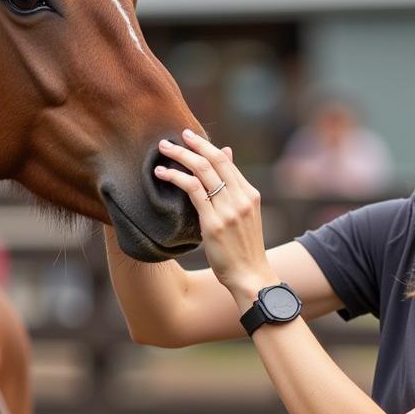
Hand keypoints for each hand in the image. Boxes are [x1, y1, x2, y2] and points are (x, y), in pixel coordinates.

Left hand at [155, 130, 277, 303]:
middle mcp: (241, 198)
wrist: (251, 276)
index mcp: (250, 194)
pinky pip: (192, 190)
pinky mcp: (214, 222)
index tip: (190, 138)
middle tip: (173, 137)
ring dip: (180, 156)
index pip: (226, 162)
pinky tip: (162, 174)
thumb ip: (234, 187)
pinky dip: (175, 178)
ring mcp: (229, 209)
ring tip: (163, 150)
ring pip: (202, 171)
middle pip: (214, 160)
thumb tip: (226, 153)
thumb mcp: (245, 215)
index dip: (206, 146)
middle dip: (193, 144)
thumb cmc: (244, 249)